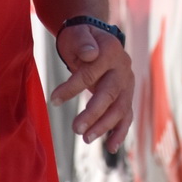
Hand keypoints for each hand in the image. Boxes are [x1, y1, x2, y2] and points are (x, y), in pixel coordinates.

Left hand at [50, 25, 133, 149]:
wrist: (96, 39)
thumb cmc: (81, 39)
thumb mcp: (78, 34)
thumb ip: (83, 42)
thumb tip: (90, 54)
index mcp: (111, 51)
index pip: (91, 73)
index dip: (72, 87)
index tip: (53, 100)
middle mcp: (124, 68)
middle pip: (111, 93)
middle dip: (94, 113)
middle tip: (76, 129)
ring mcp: (128, 83)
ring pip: (121, 108)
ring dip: (105, 126)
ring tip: (86, 139)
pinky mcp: (127, 96)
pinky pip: (126, 115)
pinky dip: (120, 132)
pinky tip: (111, 147)